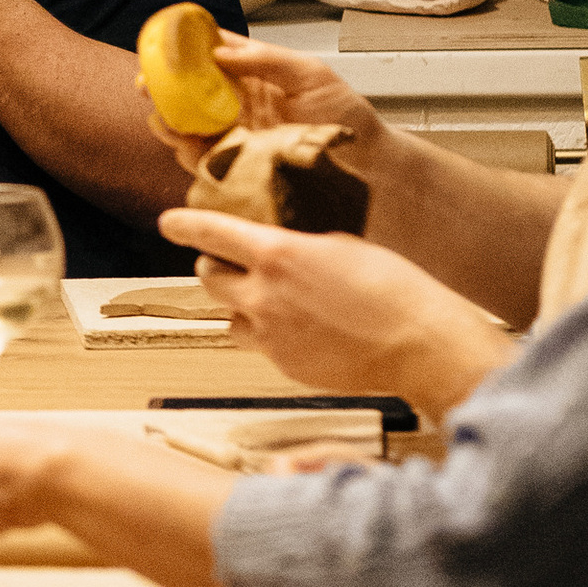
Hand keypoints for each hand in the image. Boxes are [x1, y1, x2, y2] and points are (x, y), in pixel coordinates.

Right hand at [141, 34, 389, 181]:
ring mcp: (235, 138)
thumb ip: (267, 59)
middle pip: (188, 92)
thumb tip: (220, 51)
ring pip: (187, 127)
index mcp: (253, 75)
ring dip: (168, 120)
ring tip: (164, 117)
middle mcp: (237, 105)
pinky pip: (202, 161)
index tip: (162, 43)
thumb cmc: (347, 117)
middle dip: (162, 87)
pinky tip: (185, 144)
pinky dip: (187, 152)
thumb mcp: (311, 74)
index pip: (210, 54)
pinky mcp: (237, 170)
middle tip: (150, 84)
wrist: (370, 167)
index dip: (182, 46)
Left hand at [157, 206, 509, 411]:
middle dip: (214, 267)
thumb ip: (299, 247)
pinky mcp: (283, 365)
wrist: (417, 343)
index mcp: (278, 256)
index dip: (185, 224)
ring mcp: (270, 335)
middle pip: (209, 279)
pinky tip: (303, 329)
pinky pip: (261, 345)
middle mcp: (263, 297)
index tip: (170, 221)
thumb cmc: (393, 289)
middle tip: (227, 263)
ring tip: (270, 301)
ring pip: (230, 318)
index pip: (213, 233)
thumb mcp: (341, 246)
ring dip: (240, 307)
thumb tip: (281, 251)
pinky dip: (270, 335)